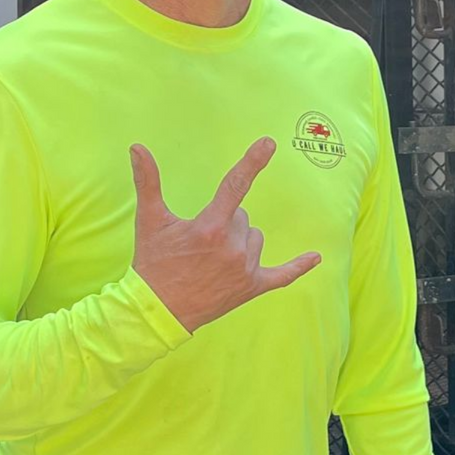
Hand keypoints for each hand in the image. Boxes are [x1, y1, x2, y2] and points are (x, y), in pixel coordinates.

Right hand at [130, 137, 320, 333]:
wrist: (158, 311)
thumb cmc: (153, 263)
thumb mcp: (149, 221)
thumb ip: (147, 181)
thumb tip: (137, 147)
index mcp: (210, 226)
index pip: (235, 185)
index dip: (252, 162)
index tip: (269, 143)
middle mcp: (232, 247)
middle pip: (242, 216)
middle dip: (225, 222)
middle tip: (199, 243)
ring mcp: (245, 269)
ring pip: (255, 238)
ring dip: (239, 242)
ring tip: (212, 260)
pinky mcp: (252, 287)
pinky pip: (283, 275)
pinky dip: (298, 267)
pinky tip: (316, 257)